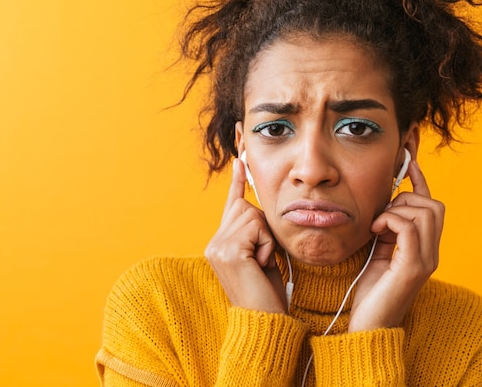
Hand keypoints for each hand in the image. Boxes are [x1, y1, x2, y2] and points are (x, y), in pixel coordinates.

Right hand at [204, 159, 287, 313]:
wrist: (264, 322)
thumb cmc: (267, 292)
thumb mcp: (262, 255)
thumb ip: (255, 232)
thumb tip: (258, 207)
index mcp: (219, 243)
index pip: (231, 204)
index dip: (237, 181)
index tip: (240, 158)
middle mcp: (213, 242)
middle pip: (247, 207)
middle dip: (264, 230)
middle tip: (263, 259)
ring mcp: (217, 246)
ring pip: (254, 215)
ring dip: (267, 239)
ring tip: (261, 264)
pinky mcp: (227, 250)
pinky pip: (257, 227)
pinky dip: (267, 245)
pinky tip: (260, 265)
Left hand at [348, 160, 443, 330]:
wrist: (368, 328)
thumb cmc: (370, 294)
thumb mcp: (378, 255)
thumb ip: (386, 234)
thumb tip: (383, 210)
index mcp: (424, 249)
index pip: (432, 208)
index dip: (421, 183)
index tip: (408, 165)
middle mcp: (431, 253)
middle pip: (435, 205)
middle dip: (407, 198)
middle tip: (383, 215)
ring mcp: (425, 261)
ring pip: (425, 212)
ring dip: (397, 209)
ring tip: (377, 225)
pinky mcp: (413, 268)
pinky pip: (409, 227)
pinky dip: (390, 221)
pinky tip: (375, 231)